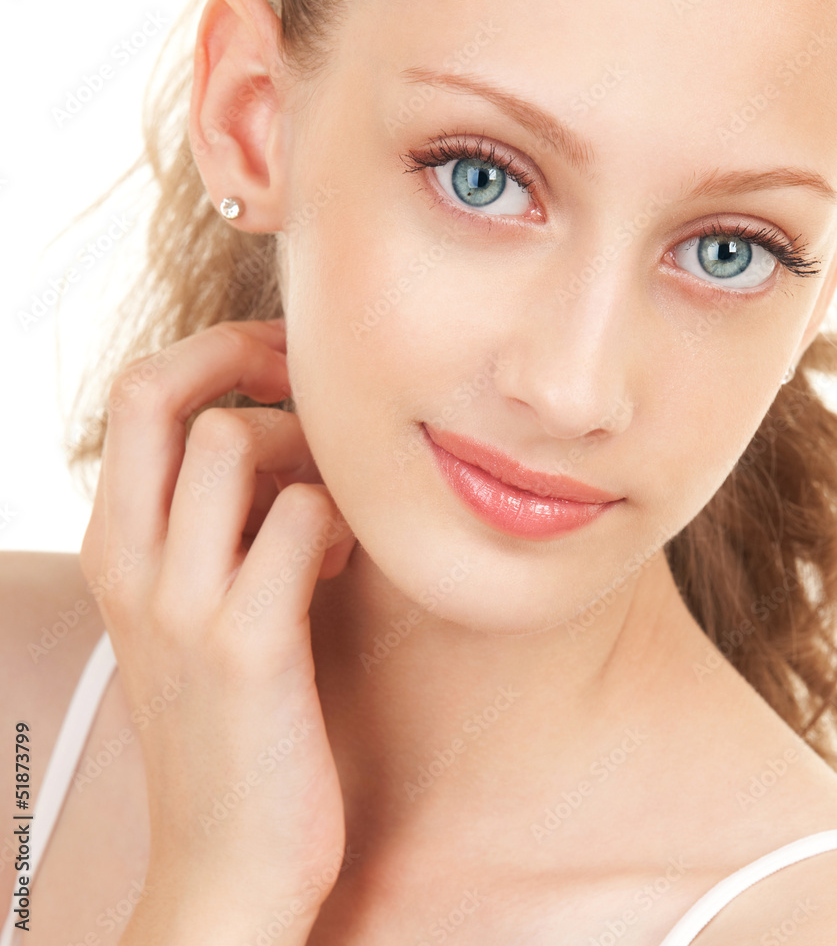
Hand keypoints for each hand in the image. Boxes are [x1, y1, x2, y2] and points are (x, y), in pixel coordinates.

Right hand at [80, 319, 356, 935]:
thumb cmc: (232, 726)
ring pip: (233, 437)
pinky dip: (336, 519)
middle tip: (310, 391)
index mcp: (116, 547)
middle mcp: (132, 563)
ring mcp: (184, 604)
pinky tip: (340, 566)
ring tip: (326, 516)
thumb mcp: (195, 615)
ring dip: (303, 449)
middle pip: (158, 389)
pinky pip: (300, 517)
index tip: (280, 364)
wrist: (228, 863)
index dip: (213, 354)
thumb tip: (283, 443)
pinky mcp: (248, 647)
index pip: (137, 394)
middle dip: (243, 358)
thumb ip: (217, 527)